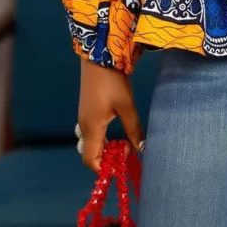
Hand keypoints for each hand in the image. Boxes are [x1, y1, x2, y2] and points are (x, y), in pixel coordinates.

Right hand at [77, 57, 144, 172]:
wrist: (99, 57)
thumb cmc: (112, 83)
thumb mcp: (126, 106)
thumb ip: (133, 129)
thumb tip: (142, 149)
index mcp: (91, 129)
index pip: (90, 160)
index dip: (104, 168)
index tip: (122, 162)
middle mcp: (84, 126)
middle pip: (89, 153)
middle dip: (106, 158)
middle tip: (126, 150)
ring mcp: (84, 117)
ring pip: (90, 143)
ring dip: (105, 147)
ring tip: (123, 141)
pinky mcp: (87, 109)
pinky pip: (91, 132)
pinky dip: (102, 137)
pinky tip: (116, 130)